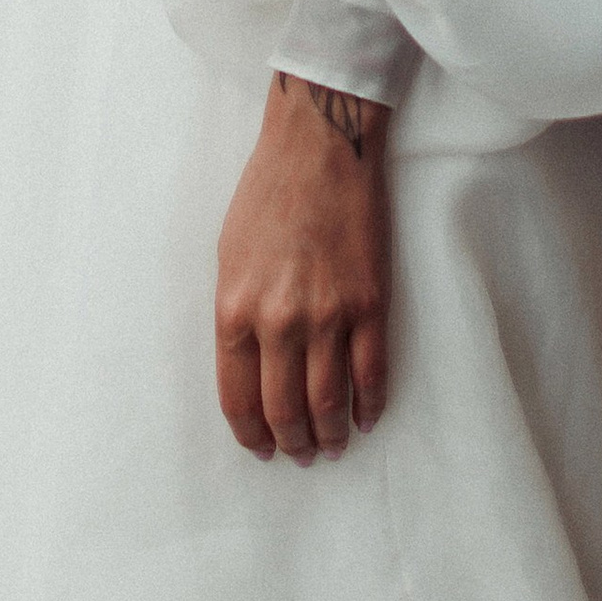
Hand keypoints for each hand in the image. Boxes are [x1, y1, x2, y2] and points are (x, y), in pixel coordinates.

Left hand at [214, 72, 391, 460]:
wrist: (319, 145)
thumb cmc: (267, 192)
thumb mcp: (229, 256)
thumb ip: (237, 315)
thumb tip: (249, 368)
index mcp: (235, 310)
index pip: (238, 400)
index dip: (251, 434)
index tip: (261, 448)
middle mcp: (278, 322)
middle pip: (284, 411)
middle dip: (292, 444)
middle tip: (301, 455)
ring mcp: (328, 315)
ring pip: (328, 404)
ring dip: (330, 435)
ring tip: (332, 446)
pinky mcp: (370, 303)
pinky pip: (372, 374)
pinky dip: (370, 405)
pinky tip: (366, 416)